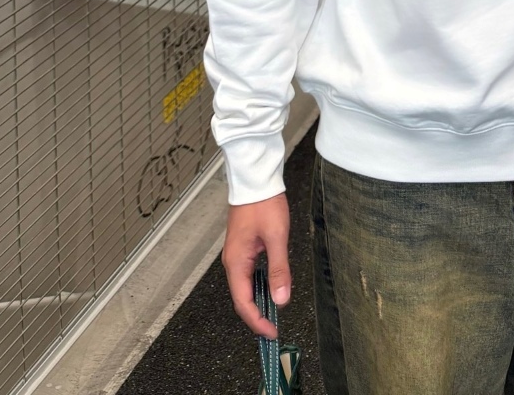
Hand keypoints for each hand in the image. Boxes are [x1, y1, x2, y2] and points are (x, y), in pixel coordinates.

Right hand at [222, 193, 290, 337]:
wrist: (255, 181)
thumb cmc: (263, 203)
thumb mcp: (277, 237)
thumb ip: (279, 270)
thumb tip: (281, 299)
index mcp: (236, 262)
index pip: (243, 302)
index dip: (257, 321)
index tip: (271, 332)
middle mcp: (232, 261)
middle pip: (242, 298)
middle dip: (256, 316)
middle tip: (273, 329)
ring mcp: (236, 255)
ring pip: (245, 287)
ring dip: (258, 302)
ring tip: (273, 313)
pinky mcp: (242, 248)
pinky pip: (248, 275)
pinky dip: (258, 287)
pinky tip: (270, 288)